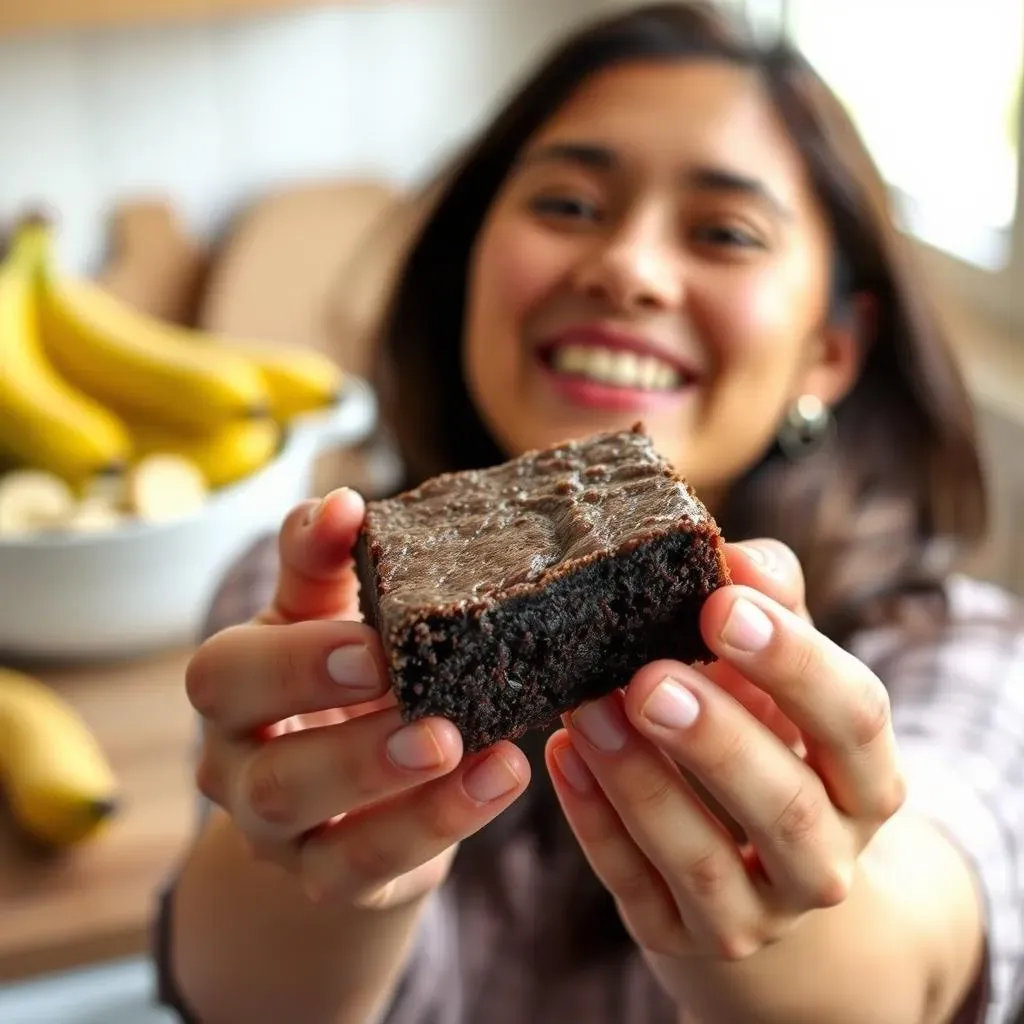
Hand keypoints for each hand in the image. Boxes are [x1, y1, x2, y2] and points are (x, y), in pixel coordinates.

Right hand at [186, 488, 529, 909]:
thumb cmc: (332, 676)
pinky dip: (440, 822)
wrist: (334, 781)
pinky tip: (502, 774)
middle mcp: (238, 770)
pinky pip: (373, 866)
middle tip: (428, 712)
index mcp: (233, 691)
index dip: (296, 662)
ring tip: (473, 746)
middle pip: (271, 771)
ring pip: (324, 829)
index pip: (228, 676)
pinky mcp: (331, 877)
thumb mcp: (320, 614)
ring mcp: (281, 836)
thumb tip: (341, 502)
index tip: (375, 643)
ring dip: (399, 787)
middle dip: (350, 741)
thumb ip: (322, 561)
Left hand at [544, 540, 906, 990]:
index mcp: (865, 780)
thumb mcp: (784, 677)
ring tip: (584, 708)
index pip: (855, 721)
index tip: (723, 604)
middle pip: (783, 803)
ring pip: (702, 859)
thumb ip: (770, 609)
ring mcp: (756, 912)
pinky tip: (561, 756)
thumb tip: (734, 553)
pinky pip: (634, 884)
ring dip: (640, 781)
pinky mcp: (682, 936)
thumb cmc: (768, 741)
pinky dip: (595, 821)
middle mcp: (826, 858)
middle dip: (714, 736)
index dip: (794, 662)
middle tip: (648, 678)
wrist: (762, 874)